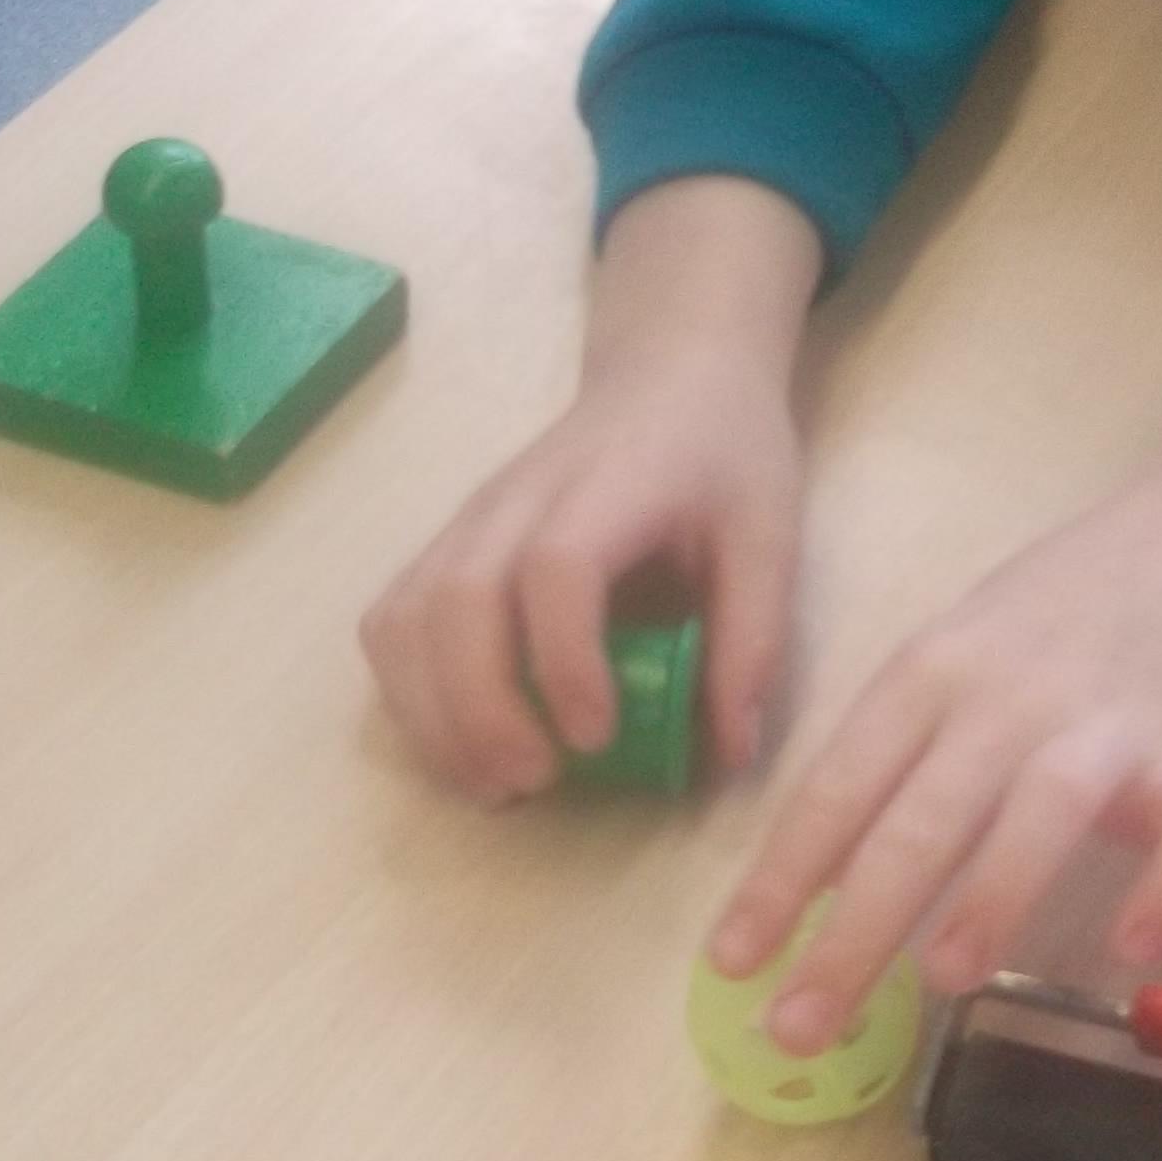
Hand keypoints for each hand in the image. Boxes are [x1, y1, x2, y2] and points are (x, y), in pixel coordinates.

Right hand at [360, 174, 822, 800]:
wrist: (668, 374)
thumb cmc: (722, 454)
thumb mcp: (770, 534)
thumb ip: (754, 638)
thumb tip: (727, 754)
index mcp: (608, 489)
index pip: (555, 568)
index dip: (563, 659)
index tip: (597, 738)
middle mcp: (515, 502)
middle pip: (455, 601)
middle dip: (479, 710)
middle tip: (534, 782)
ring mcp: (466, 523)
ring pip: (404, 619)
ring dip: (432, 716)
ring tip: (495, 786)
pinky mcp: (443, 547)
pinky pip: (391, 624)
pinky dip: (408, 695)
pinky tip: (462, 745)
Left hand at [707, 417, 1161, 1051]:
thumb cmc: (1043, 624)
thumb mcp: (945, 659)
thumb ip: (889, 760)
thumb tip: (804, 892)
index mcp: (931, 673)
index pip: (839, 783)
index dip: (780, 878)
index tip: (732, 965)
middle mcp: (1013, 698)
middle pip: (924, 815)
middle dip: (856, 926)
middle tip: (801, 1025)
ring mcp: (1111, 724)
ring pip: (1047, 810)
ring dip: (993, 893)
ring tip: (943, 977)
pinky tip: (1138, 948)